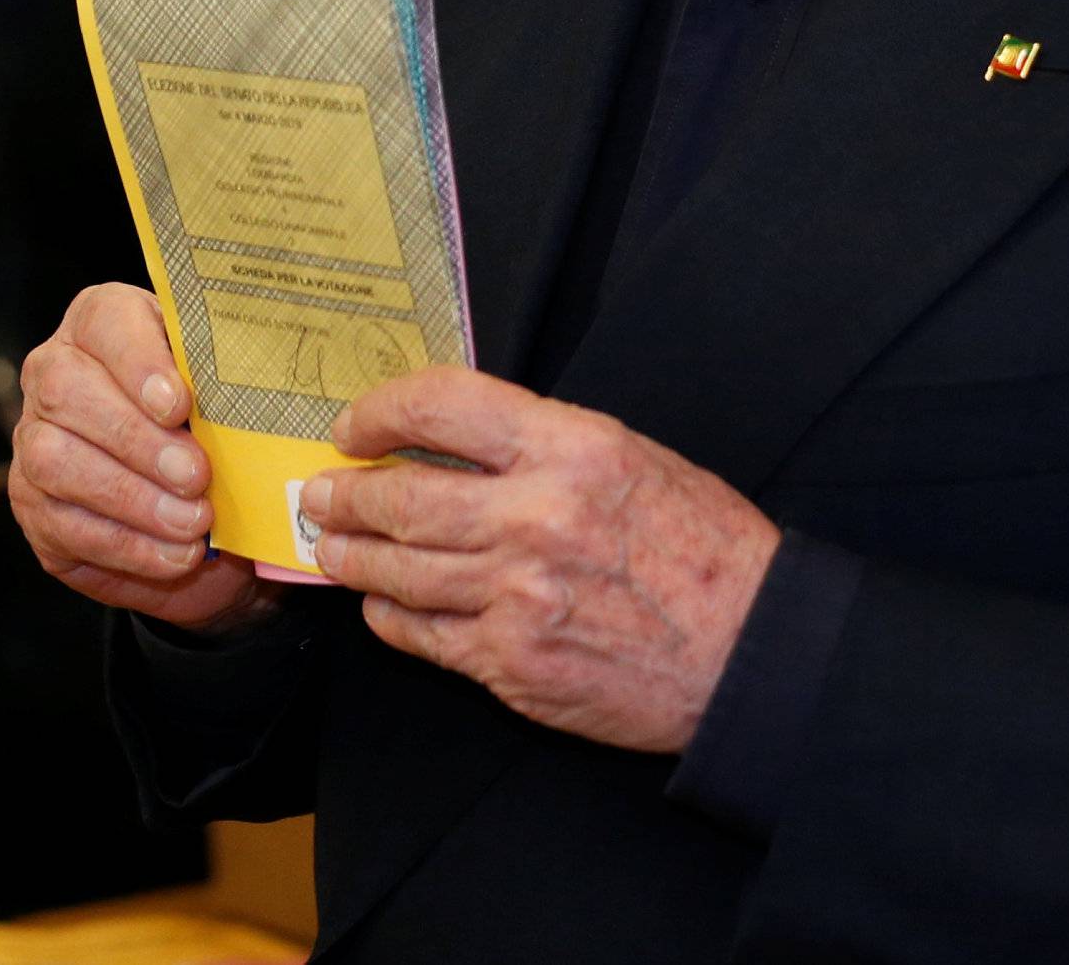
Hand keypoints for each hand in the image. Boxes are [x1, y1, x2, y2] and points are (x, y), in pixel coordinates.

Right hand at [10, 283, 287, 635]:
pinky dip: (126, 545)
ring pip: (56, 463)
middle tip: (197, 477)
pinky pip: (64, 527)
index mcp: (102, 322)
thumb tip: (260, 392)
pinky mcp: (34, 507)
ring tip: (194, 523)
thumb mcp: (225, 386)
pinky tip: (175, 554)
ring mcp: (33, 440)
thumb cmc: (216, 418)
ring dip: (132, 499)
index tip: (179, 404)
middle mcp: (54, 374)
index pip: (104, 321)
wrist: (204, 494)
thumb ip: (226, 378)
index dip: (138, 362)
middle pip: (68, 394)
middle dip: (137, 440)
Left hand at [303, 369, 780, 752]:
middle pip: (401, 496)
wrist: (749, 650)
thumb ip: (545, 445)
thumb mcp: (632, 457)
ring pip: (397, 569)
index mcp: (571, 447)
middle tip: (319, 489)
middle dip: (344, 492)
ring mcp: (516, 596)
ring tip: (332, 543)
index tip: (358, 423)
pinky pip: (421, 635)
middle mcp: (535, 516)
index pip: (444, 405)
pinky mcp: (510, 664)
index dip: (383, 409)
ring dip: (350, 554)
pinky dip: (389, 614)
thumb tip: (458, 442)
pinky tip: (382, 602)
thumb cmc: (703, 546)